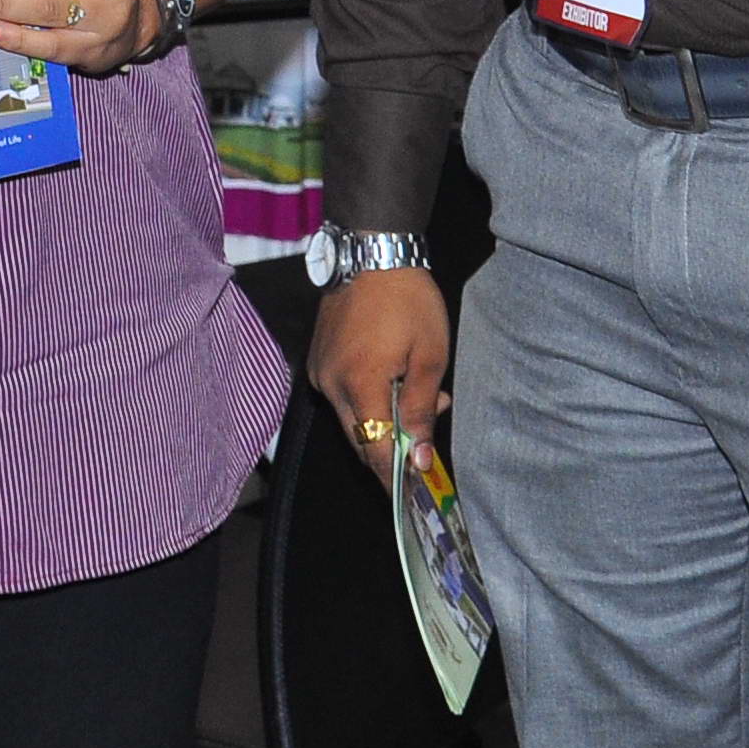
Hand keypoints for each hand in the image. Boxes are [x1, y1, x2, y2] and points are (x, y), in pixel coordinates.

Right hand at [308, 266, 448, 471]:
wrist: (373, 253)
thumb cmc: (408, 302)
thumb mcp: (429, 357)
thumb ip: (422, 410)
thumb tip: (419, 456)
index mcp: (359, 385)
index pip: (374, 450)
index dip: (393, 476)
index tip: (413, 494)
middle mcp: (331, 384)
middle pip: (359, 440)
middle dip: (393, 449)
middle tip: (427, 440)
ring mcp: (321, 371)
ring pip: (351, 419)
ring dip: (383, 421)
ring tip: (423, 396)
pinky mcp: (319, 359)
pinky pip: (343, 395)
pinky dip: (369, 399)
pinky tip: (396, 380)